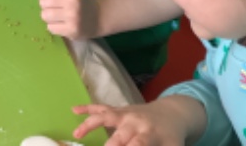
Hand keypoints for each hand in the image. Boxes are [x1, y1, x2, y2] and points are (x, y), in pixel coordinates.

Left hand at [31, 0, 98, 39]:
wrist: (97, 16)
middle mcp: (72, 0)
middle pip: (42, 3)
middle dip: (45, 6)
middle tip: (55, 7)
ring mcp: (73, 16)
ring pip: (45, 16)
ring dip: (49, 17)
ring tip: (58, 16)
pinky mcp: (72, 30)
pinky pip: (50, 28)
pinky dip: (54, 27)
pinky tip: (62, 24)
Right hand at [73, 102, 188, 144]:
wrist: (172, 113)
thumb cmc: (170, 138)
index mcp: (149, 134)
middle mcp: (135, 123)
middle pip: (118, 137)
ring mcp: (124, 114)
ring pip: (104, 117)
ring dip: (90, 125)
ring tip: (77, 135)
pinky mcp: (118, 110)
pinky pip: (100, 107)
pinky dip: (86, 108)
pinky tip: (74, 111)